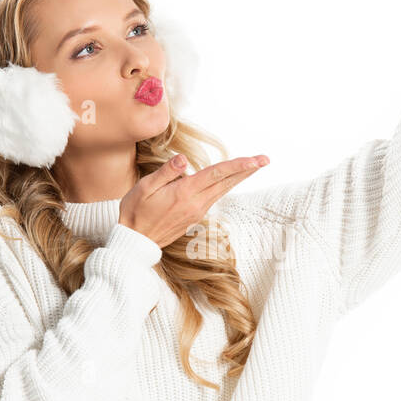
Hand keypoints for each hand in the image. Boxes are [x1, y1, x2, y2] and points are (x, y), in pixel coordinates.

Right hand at [119, 153, 269, 247]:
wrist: (136, 241)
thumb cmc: (135, 211)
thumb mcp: (144, 187)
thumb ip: (166, 172)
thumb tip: (184, 159)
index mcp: (184, 193)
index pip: (217, 174)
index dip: (238, 165)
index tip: (256, 159)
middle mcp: (195, 203)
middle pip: (226, 182)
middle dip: (247, 170)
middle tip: (265, 159)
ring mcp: (197, 211)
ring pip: (222, 190)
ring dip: (238, 177)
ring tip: (253, 166)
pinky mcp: (194, 216)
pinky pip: (213, 196)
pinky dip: (224, 185)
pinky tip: (229, 179)